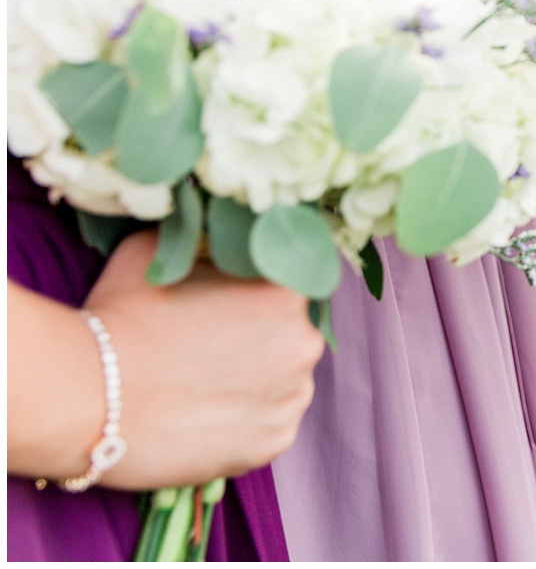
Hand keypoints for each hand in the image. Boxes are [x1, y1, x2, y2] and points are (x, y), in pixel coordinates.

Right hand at [67, 233, 323, 488]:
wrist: (85, 398)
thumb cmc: (119, 318)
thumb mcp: (158, 252)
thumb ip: (202, 243)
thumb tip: (212, 238)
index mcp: (285, 291)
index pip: (288, 285)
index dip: (256, 294)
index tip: (227, 307)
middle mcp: (304, 343)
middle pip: (291, 335)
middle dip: (259, 339)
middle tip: (208, 349)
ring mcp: (292, 398)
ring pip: (285, 382)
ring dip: (257, 382)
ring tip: (202, 386)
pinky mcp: (273, 443)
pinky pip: (270, 425)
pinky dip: (245, 422)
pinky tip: (205, 415)